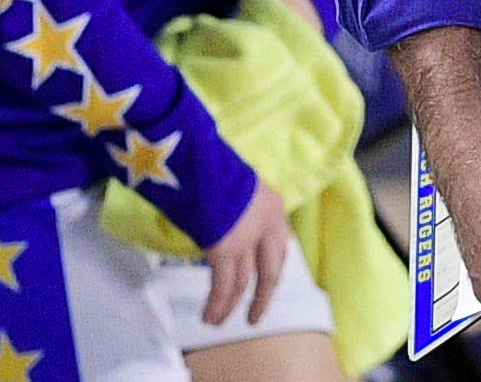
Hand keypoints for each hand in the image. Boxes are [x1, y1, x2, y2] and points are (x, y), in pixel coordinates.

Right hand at [200, 177, 301, 330]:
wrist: (200, 159)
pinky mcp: (224, 250)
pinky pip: (222, 286)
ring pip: (244, 283)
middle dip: (261, 298)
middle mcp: (267, 226)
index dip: (272, 268)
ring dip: (230, 306)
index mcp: (273, 207)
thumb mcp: (237, 184)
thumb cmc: (211, 164)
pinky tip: (209, 317)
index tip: (266, 282)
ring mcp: (247, 239)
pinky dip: (216, 304)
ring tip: (218, 322)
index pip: (279, 247)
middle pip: (270, 271)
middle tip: (254, 317)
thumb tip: (227, 223)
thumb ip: (239, 208)